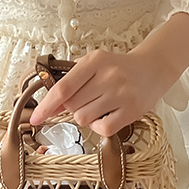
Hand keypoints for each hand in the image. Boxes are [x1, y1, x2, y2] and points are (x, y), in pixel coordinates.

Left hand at [29, 48, 171, 138]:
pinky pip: (103, 128)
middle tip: (88, 99)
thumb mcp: (95, 64)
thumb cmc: (119, 68)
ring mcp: (122, 94)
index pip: (64, 87)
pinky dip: (100, 126)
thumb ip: (71, 81)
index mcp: (95, 61)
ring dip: (86, 116)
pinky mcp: (132, 110)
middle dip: (72, 107)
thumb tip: (49, 107)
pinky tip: (108, 114)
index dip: (46, 105)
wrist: (153, 68)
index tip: (35, 118)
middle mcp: (109, 76)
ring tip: (100, 105)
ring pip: (84, 118)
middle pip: (72, 105)